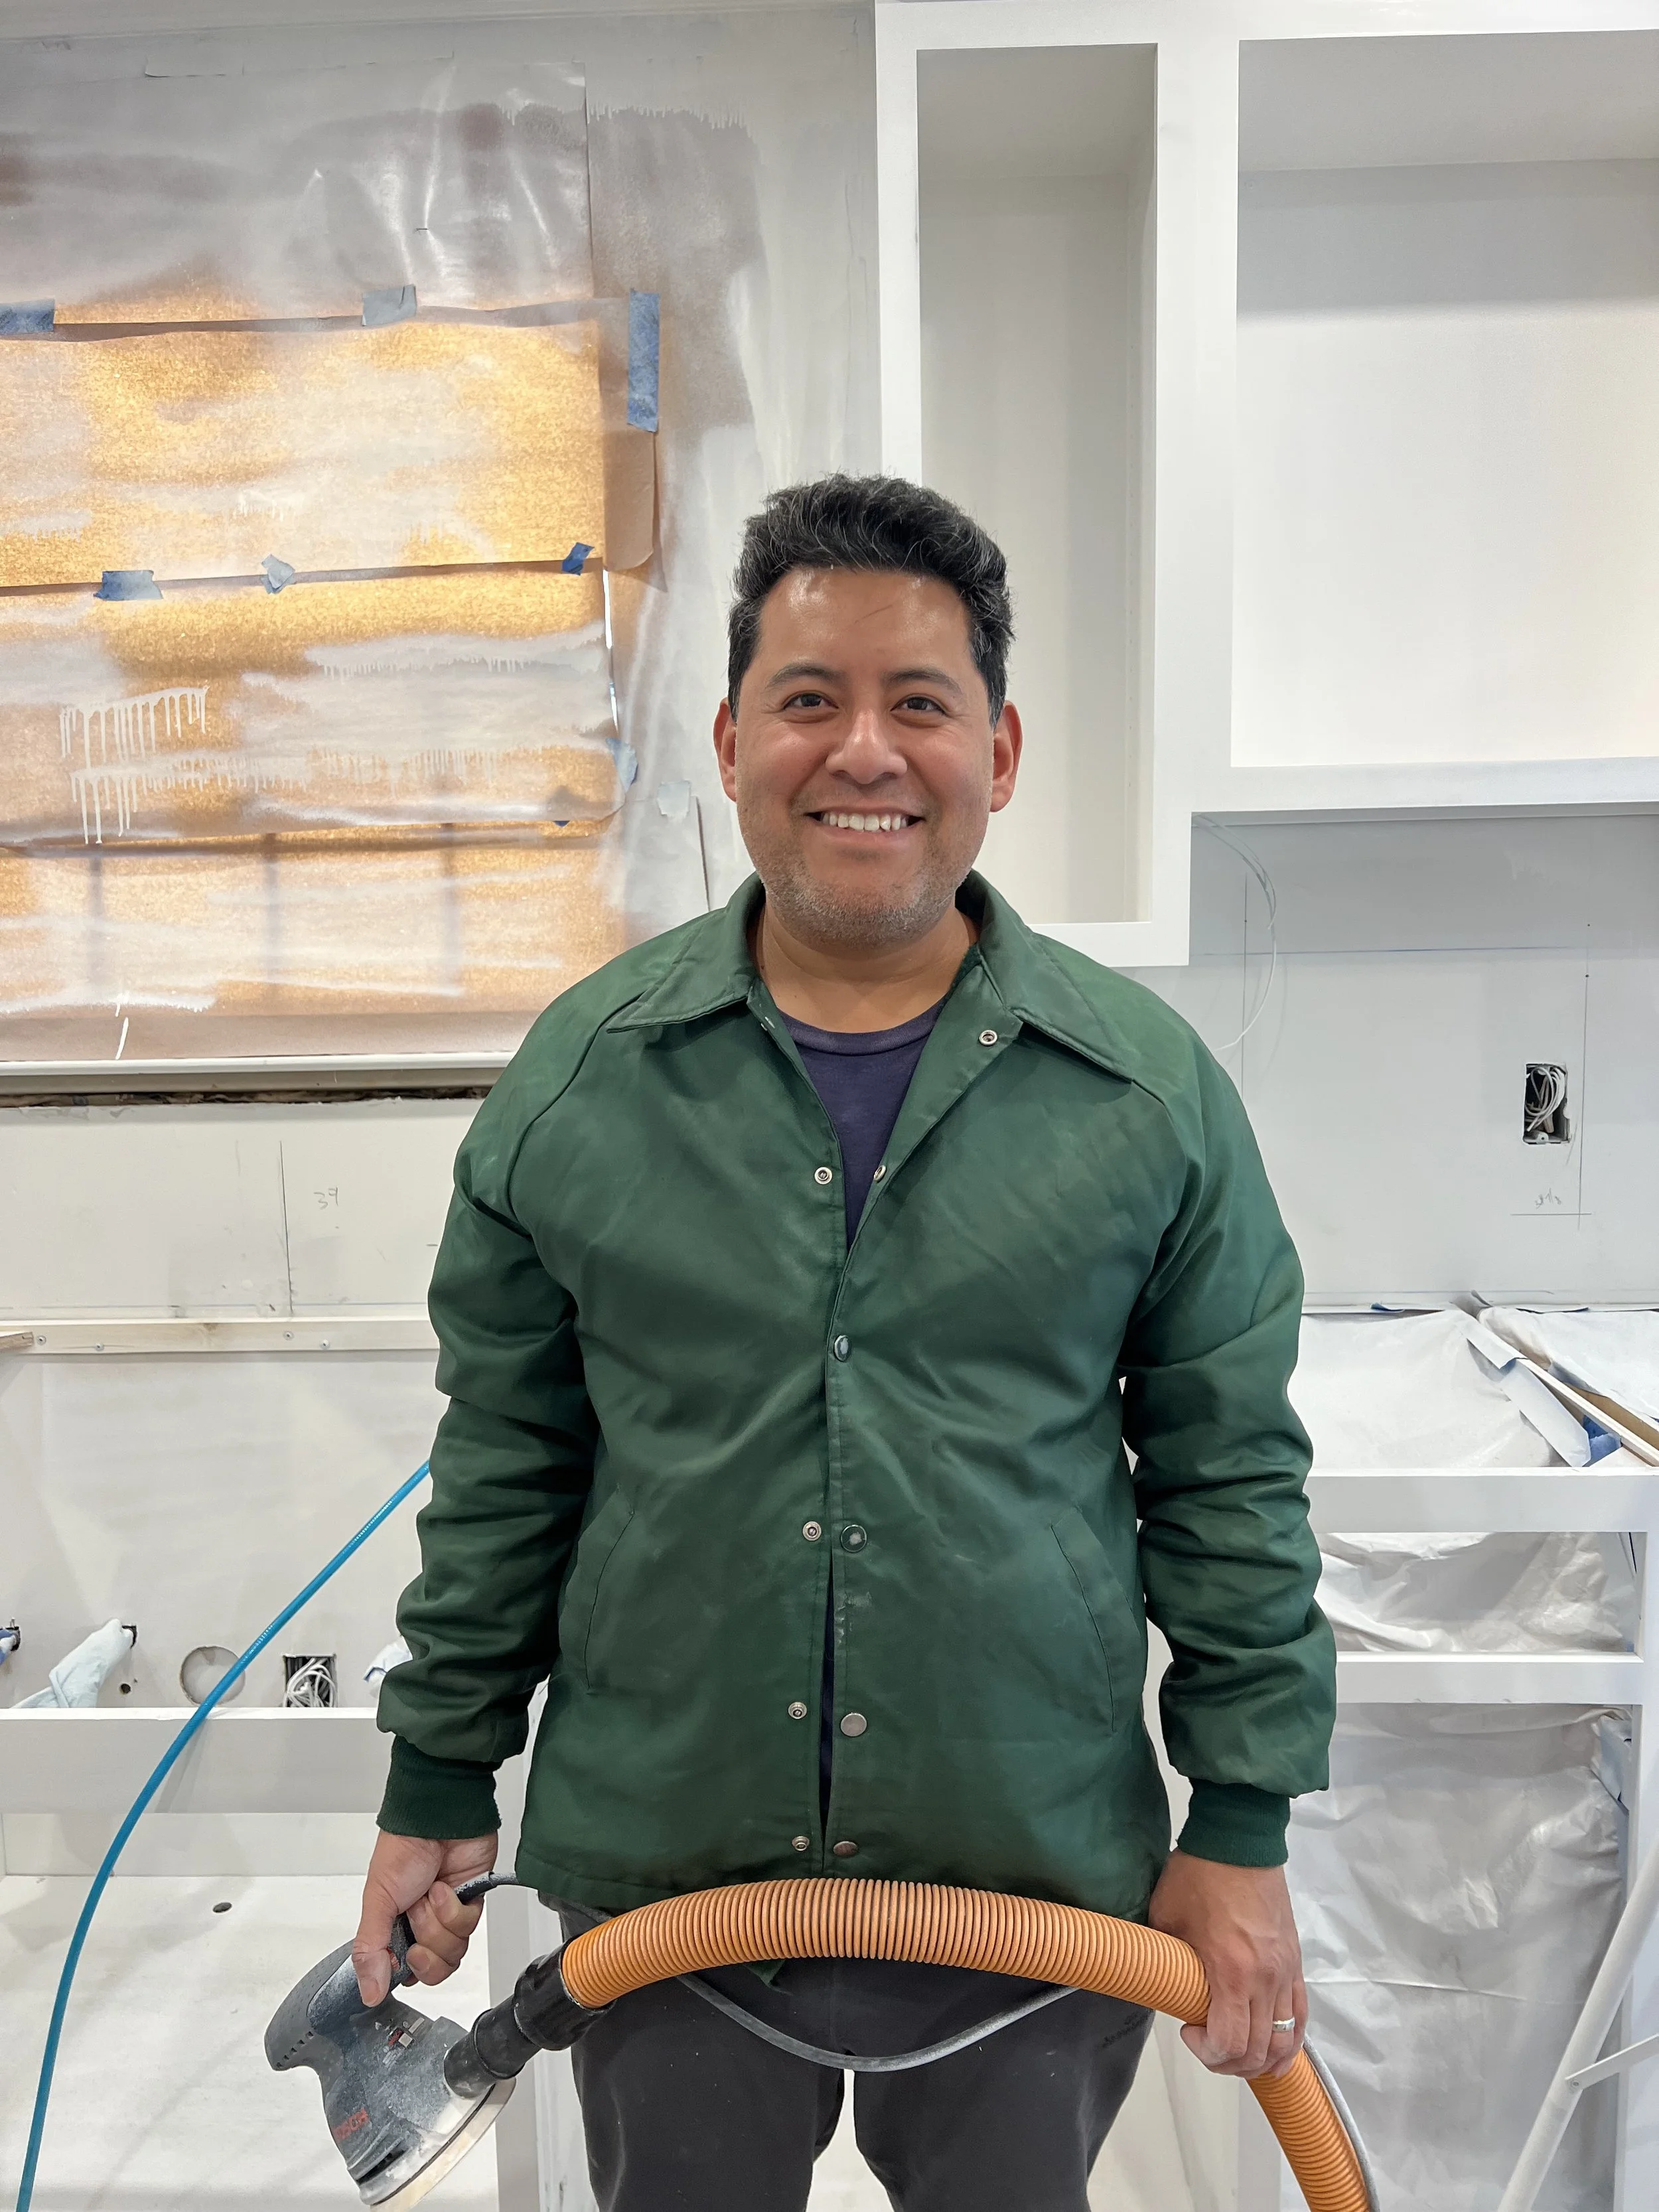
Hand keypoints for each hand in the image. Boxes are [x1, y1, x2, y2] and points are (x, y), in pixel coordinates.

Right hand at [353, 1830, 497, 2005]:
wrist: (439, 1818)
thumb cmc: (404, 1849)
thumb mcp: (377, 1901)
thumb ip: (370, 1950)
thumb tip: (369, 1993)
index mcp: (393, 1926)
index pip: (403, 1972)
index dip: (406, 1970)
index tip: (399, 1955)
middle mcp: (421, 1925)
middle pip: (432, 1969)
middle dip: (427, 1947)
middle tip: (416, 1918)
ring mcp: (447, 1915)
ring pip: (452, 1951)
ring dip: (439, 1922)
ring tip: (431, 1895)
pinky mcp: (470, 1904)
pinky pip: (469, 1928)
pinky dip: (455, 1908)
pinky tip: (447, 1887)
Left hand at [1147, 1849, 1305, 2078]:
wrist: (1238, 1839)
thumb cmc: (1198, 1875)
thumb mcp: (1167, 1921)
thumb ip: (1169, 1964)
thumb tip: (1165, 1991)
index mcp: (1232, 1971)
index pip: (1232, 2043)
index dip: (1208, 2054)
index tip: (1188, 2032)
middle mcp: (1266, 1978)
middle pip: (1260, 2050)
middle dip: (1231, 2063)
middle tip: (1207, 2046)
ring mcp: (1286, 1971)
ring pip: (1286, 2039)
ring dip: (1263, 2059)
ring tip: (1238, 2054)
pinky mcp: (1296, 1961)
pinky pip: (1300, 2014)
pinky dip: (1289, 2040)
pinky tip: (1273, 2048)